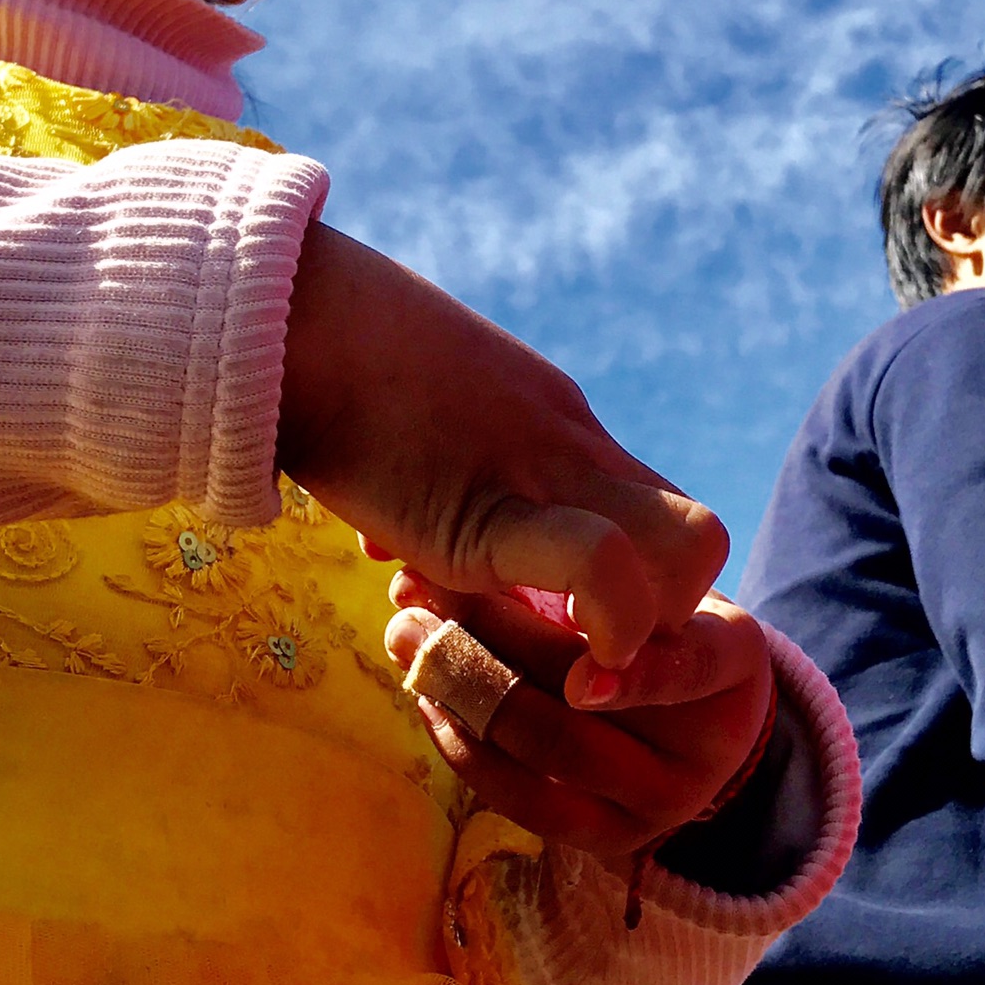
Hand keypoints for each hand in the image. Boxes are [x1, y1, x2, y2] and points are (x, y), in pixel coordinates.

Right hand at [277, 222, 726, 665]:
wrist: (287, 324)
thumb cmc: (331, 370)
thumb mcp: (413, 427)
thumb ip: (438, 479)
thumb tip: (395, 538)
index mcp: (555, 429)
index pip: (658, 515)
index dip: (645, 590)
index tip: (582, 635)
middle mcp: (570, 446)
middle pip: (696, 538)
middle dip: (662, 617)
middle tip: (583, 656)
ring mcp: (542, 474)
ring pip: (686, 550)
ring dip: (643, 628)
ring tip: (565, 660)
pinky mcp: (489, 511)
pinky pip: (600, 561)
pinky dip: (610, 621)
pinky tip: (566, 659)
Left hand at [383, 579, 774, 859]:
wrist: (690, 714)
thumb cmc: (653, 619)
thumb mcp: (652, 584)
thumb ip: (597, 564)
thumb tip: (477, 535)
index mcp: (734, 657)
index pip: (694, 662)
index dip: (635, 668)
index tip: (574, 652)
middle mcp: (713, 739)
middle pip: (593, 706)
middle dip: (495, 638)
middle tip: (422, 589)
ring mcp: (665, 799)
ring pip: (552, 750)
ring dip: (464, 686)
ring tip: (406, 633)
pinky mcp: (614, 838)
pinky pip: (529, 803)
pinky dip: (468, 746)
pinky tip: (428, 697)